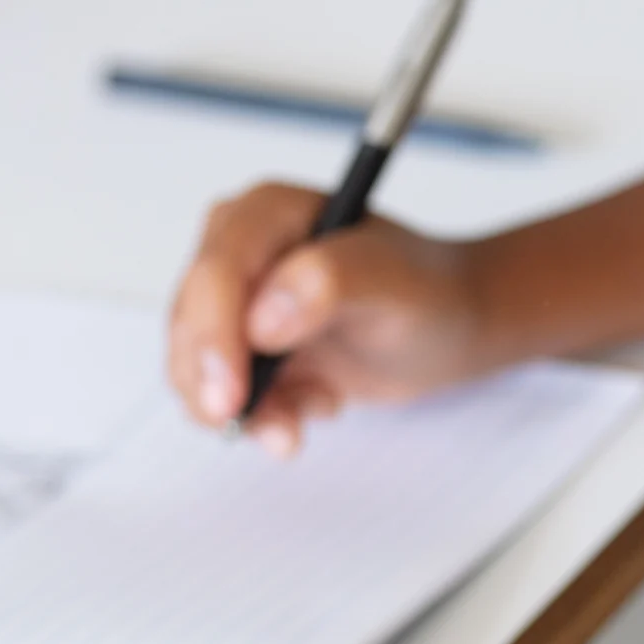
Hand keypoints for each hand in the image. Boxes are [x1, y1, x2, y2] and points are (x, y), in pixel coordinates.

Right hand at [167, 182, 489, 455]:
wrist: (452, 326)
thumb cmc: (431, 292)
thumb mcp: (397, 282)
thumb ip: (333, 281)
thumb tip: (263, 317)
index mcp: (271, 212)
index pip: (217, 272)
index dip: (214, 337)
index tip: (232, 397)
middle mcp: (241, 250)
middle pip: (192, 323)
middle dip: (222, 387)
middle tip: (278, 430)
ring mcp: (237, 300)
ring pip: (195, 367)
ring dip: (250, 408)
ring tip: (321, 406)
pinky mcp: (242, 346)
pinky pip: (218, 394)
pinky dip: (264, 415)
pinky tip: (319, 402)